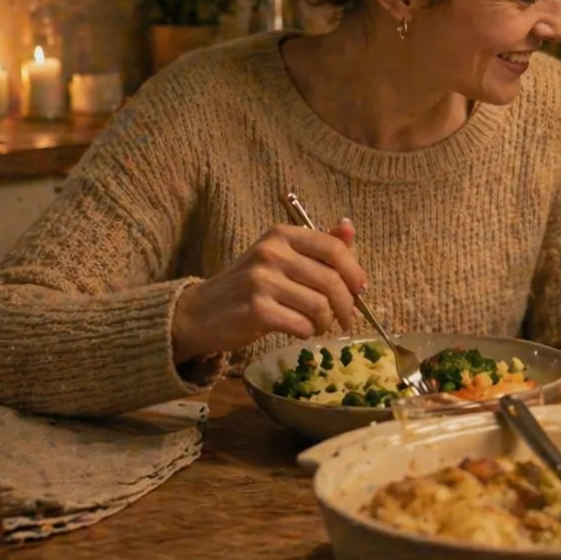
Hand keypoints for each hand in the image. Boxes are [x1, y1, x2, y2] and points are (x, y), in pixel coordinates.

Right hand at [172, 220, 366, 361]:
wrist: (201, 312)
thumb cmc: (250, 286)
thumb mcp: (282, 258)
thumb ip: (317, 245)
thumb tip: (349, 227)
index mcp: (281, 235)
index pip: (334, 247)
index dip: (354, 271)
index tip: (359, 290)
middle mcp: (271, 253)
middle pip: (332, 280)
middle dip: (347, 305)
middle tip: (348, 319)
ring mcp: (261, 281)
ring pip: (320, 305)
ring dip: (327, 321)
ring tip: (321, 325)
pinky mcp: (256, 310)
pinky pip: (302, 324)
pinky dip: (309, 332)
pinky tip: (303, 331)